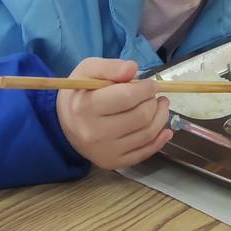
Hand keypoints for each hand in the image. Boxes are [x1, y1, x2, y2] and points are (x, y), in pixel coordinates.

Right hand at [56, 58, 171, 168]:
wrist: (65, 124)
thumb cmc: (80, 93)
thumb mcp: (88, 70)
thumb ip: (110, 66)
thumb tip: (133, 69)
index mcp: (85, 107)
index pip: (127, 97)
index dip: (146, 88)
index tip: (151, 84)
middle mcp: (94, 133)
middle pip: (141, 116)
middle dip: (154, 102)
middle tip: (155, 95)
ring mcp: (104, 151)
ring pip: (147, 134)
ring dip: (161, 117)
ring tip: (161, 105)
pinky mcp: (113, 163)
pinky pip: (144, 153)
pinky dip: (159, 140)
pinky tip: (165, 129)